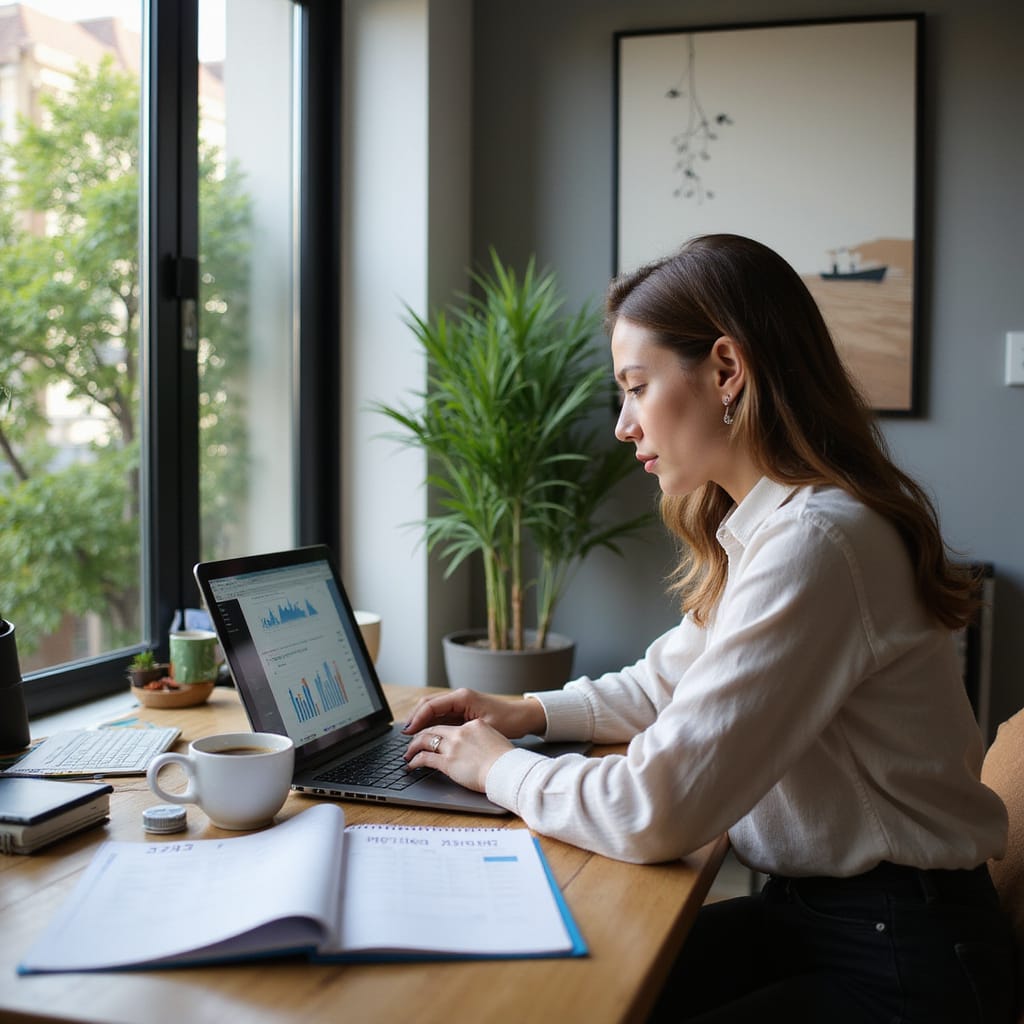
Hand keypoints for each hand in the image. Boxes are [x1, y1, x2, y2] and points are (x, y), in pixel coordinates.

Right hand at [402, 687, 546, 738]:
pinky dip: (431, 723)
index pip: (431, 705)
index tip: (408, 732)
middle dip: (414, 718)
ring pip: (432, 709)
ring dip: (421, 721)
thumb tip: (438, 737)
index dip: (417, 718)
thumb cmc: (507, 722)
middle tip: (404, 735)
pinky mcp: (462, 709)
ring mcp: (459, 702)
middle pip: (428, 704)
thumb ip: (460, 731)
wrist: (522, 718)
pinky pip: (441, 714)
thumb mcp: (483, 727)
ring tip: (410, 736)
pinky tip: (425, 734)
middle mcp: (458, 696)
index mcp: (462, 697)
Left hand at [404, 719, 512, 791]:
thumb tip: (475, 747)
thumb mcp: (495, 740)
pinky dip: (415, 761)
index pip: (449, 723)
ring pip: (425, 740)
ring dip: (413, 747)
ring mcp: (453, 746)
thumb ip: (481, 738)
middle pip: (433, 728)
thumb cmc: (506, 760)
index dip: (436, 727)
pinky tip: (411, 765)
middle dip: (419, 734)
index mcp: (473, 725)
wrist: (508, 770)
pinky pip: (425, 758)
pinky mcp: (448, 761)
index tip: (430, 732)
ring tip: (407, 753)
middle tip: (412, 740)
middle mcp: (461, 732)